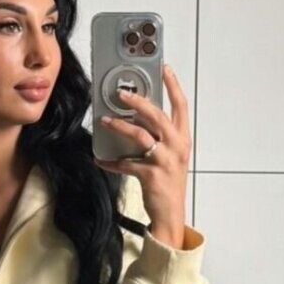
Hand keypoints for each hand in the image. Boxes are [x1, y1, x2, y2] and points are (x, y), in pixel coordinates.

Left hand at [94, 64, 191, 239]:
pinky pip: (126, 164)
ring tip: (105, 120)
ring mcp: (164, 161)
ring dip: (120, 125)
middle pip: (157, 115)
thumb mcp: (172, 157)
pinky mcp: (151, 175)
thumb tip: (138, 120)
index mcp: (183, 139)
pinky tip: (101, 160)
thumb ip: (161, 138)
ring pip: (140, 135)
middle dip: (138, 101)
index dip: (173, 86)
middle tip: (121, 93)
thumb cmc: (169, 184)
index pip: (181, 106)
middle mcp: (176, 147)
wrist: (170, 214)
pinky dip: (111, 162)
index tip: (164, 69)